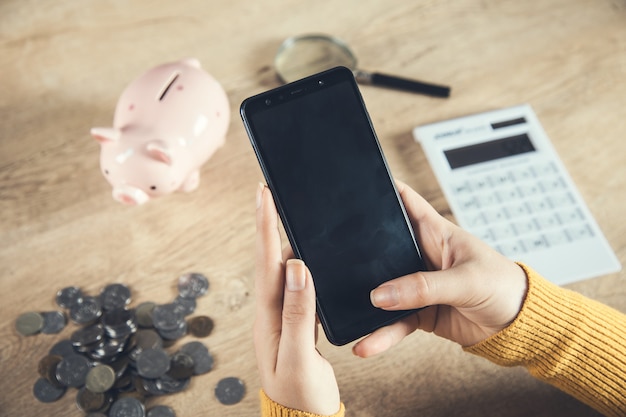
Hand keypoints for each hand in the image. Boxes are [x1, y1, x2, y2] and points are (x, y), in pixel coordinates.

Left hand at [254, 183, 340, 414]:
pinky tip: (305, 256)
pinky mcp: (294, 323)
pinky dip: (298, 262)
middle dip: (268, 223)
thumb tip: (297, 267)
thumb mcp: (299, 356)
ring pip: (281, 269)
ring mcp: (281, 317)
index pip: (267, 263)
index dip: (266, 227)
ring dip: (280, 239)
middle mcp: (271, 313)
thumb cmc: (301, 394)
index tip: (264, 195)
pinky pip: (294, 285)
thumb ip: (298, 313)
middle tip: (269, 192)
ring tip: (285, 214)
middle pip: (269, 259)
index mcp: (269, 318)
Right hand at [353, 181, 527, 357]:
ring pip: (383, 290)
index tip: (354, 188)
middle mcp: (421, 255)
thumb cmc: (504, 287)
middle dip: (359, 251)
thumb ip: (423, 287)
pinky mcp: (419, 312)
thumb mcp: (466, 281)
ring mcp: (418, 285)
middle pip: (382, 247)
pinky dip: (380, 334)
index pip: (404, 201)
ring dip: (365, 302)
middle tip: (331, 255)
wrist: (520, 328)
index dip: (381, 190)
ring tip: (345, 313)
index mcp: (435, 232)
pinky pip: (393, 322)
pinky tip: (367, 344)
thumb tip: (381, 295)